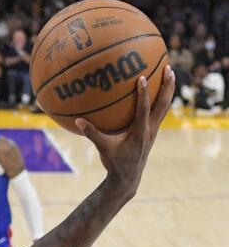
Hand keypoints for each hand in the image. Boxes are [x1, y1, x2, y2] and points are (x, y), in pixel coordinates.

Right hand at [76, 66, 173, 194]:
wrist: (128, 177)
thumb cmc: (115, 163)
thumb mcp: (102, 148)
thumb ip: (91, 134)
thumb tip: (77, 121)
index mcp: (140, 132)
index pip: (143, 109)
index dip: (143, 93)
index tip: (142, 77)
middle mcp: (150, 129)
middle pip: (163, 104)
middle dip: (167, 86)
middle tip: (168, 68)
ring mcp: (153, 130)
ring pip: (165, 107)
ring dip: (168, 90)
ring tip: (170, 73)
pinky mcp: (152, 132)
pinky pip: (159, 111)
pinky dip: (160, 99)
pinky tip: (158, 90)